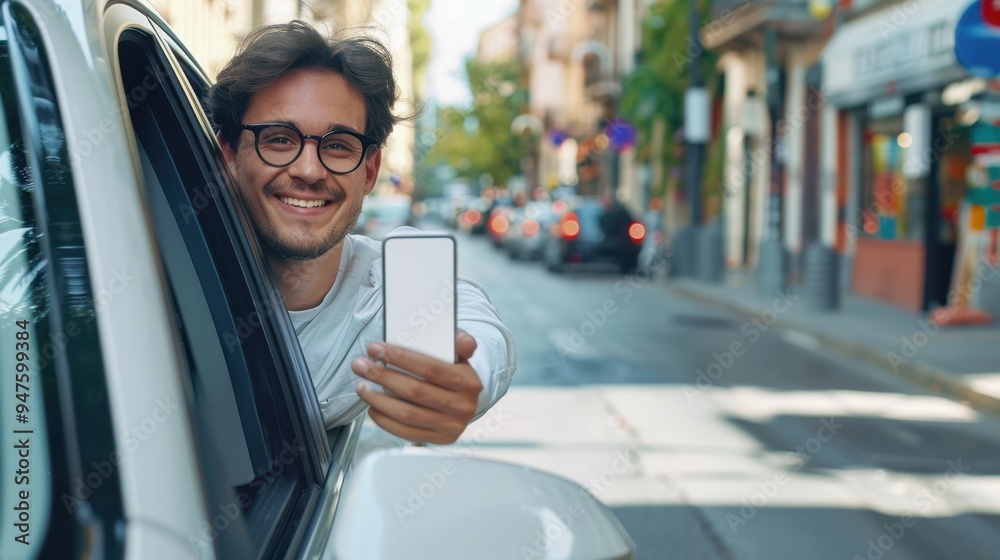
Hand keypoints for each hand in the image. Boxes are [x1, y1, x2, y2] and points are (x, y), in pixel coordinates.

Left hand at [352, 330, 482, 444]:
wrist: (465, 400)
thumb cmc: (454, 372)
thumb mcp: (459, 354)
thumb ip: (459, 342)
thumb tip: (467, 343)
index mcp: (468, 381)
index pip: (430, 368)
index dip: (400, 358)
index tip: (376, 349)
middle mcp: (462, 406)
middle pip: (415, 391)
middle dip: (383, 376)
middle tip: (362, 365)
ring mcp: (451, 426)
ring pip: (407, 414)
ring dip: (379, 399)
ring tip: (362, 386)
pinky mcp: (439, 440)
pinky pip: (406, 432)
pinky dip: (385, 420)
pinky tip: (373, 407)